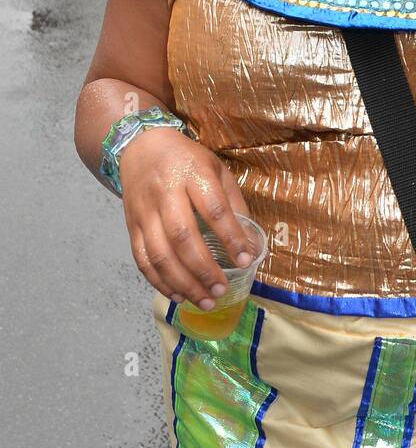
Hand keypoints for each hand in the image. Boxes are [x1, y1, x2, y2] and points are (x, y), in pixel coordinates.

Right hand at [119, 129, 252, 309]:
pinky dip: (160, 281)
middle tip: (221, 290)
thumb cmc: (187, 160)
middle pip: (182, 236)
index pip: (213, 209)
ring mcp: (144, 211)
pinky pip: (142, 259)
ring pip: (160, 254)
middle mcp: (166, 193)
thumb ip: (233, 205)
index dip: (230, 236)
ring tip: (205, 300)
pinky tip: (179, 295)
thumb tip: (252, 245)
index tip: (245, 259)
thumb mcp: (216, 169)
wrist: (141, 147)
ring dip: (183, 283)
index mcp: (193, 173)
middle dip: (204, 269)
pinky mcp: (131, 225)